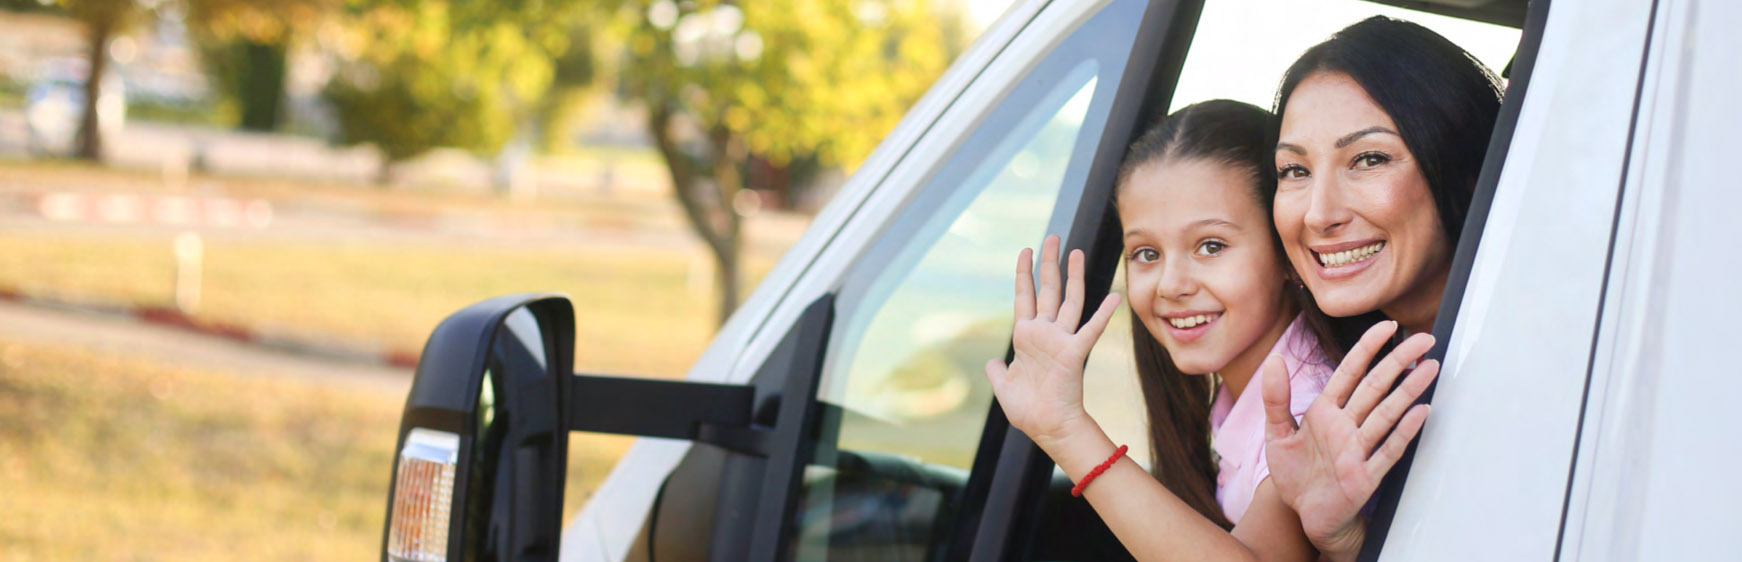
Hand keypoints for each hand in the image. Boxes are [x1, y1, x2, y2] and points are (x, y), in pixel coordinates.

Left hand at [984, 235, 1121, 450]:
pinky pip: (1091, 329)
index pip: (1025, 296)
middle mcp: (1045, 333)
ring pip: (1069, 301)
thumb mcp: (1003, 386)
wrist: (1046, 427)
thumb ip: (997, 371)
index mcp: (1027, 337)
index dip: (1024, 273)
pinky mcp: (1074, 353)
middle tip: (1052, 237)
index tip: (1026, 250)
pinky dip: (1102, 314)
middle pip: (1048, 290)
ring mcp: (1061, 341)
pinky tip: (1114, 296)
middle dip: (1049, 263)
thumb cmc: (1028, 410)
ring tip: (1075, 251)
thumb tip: (992, 361)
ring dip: (1073, 276)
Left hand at [1260, 321, 1439, 560]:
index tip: (1387, 326)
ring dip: (1409, 391)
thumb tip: (1274, 360)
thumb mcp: (1277, 433)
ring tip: (1430, 367)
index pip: (1350, 372)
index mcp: (1326, 411)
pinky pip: (1388, 450)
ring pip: (1386, 414)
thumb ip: (1275, 398)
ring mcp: (1358, 449)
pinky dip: (1404, 431)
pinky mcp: (1364, 475)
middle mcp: (1346, 426)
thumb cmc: (1296, 473)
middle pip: (1376, 387)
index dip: (1368, 348)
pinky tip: (1421, 411)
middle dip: (1398, 361)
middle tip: (1424, 339)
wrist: (1302, 514)